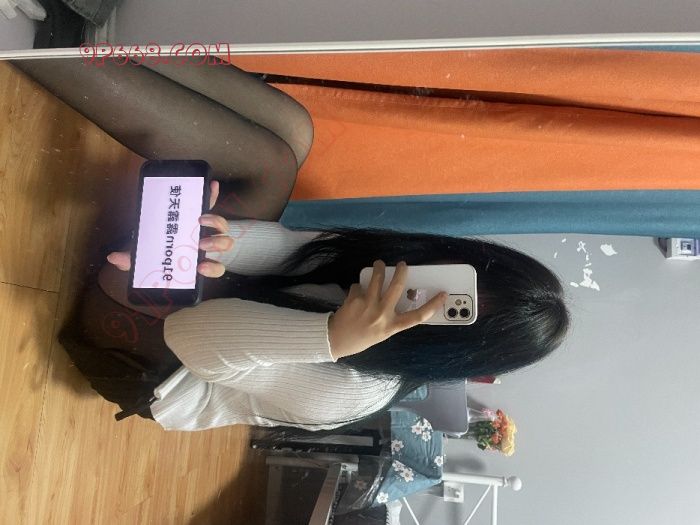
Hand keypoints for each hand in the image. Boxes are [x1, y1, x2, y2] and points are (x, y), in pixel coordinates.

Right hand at [106, 180, 233, 277]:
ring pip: (223, 228)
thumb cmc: (155, 250)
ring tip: (200, 220)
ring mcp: (208, 228)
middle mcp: (207, 244)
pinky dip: (212, 194)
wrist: (157, 234)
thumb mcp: (143, 256)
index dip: (213, 269)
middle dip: (216, 245)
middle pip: (223, 245)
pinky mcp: (203, 211)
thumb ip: (132, 260)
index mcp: (197, 259)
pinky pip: (211, 202)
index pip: (214, 268)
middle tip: (200, 244)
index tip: (200, 267)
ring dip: (216, 223)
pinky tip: (211, 185)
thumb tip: (113, 258)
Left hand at [328, 260, 447, 359]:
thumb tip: (400, 297)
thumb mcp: (382, 332)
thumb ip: (391, 317)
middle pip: (396, 287)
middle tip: (402, 264)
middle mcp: (382, 315)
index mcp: (392, 326)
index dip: (433, 305)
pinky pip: (359, 286)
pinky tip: (355, 293)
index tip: (443, 294)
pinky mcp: (354, 299)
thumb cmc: (361, 338)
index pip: (417, 317)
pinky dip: (358, 287)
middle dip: (401, 272)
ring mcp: (368, 305)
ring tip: (379, 264)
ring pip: (377, 279)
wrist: (335, 341)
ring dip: (379, 268)